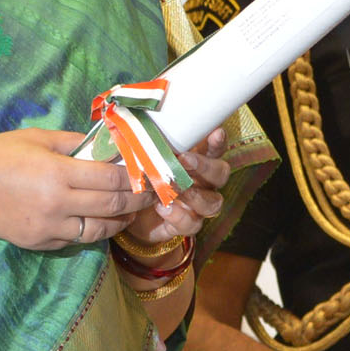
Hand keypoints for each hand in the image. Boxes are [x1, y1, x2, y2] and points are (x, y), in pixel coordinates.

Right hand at [0, 128, 153, 249]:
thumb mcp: (37, 138)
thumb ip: (76, 143)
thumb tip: (109, 144)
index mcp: (57, 173)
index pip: (113, 179)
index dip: (138, 177)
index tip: (153, 173)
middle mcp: (56, 204)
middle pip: (113, 205)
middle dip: (139, 200)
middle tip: (153, 193)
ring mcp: (48, 227)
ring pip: (100, 230)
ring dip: (122, 221)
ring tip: (132, 211)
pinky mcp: (39, 242)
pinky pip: (77, 239)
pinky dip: (94, 231)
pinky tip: (102, 220)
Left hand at [121, 129, 228, 247]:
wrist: (129, 213)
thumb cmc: (139, 178)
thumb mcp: (142, 160)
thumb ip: (147, 146)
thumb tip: (134, 125)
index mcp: (197, 162)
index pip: (216, 150)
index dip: (218, 142)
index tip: (216, 132)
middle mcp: (204, 183)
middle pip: (221, 174)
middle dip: (205, 167)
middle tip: (185, 160)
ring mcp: (198, 206)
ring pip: (213, 202)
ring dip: (195, 195)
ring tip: (175, 189)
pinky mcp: (187, 225)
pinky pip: (192, 224)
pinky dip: (179, 216)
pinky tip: (162, 207)